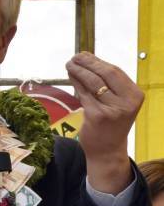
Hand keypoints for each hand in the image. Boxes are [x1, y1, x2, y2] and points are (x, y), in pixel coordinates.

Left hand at [66, 52, 142, 193]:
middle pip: (104, 74)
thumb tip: (89, 61)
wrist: (108, 150)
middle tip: (74, 57)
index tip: (84, 54)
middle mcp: (126, 102)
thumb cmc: (112, 124)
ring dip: (78, 71)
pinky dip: (76, 84)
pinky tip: (71, 77)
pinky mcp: (96, 116)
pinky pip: (84, 95)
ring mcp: (112, 109)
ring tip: (70, 65)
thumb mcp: (118, 102)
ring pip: (92, 83)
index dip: (97, 61)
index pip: (115, 71)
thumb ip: (109, 84)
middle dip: (87, 63)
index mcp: (135, 95)